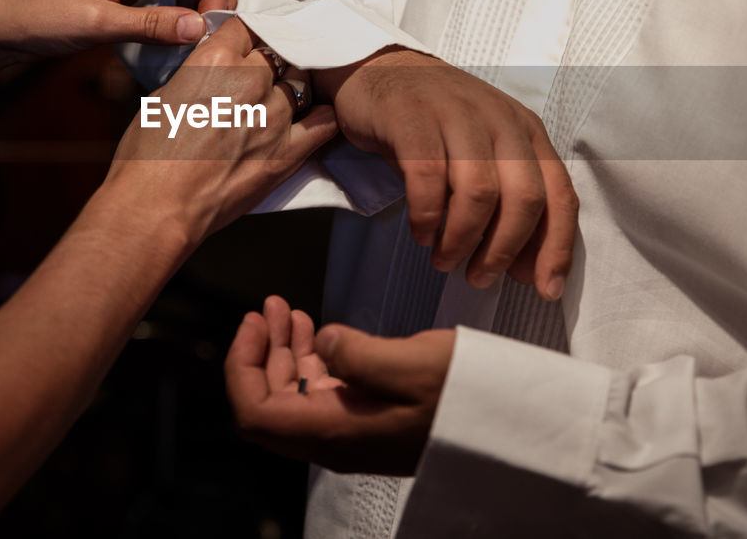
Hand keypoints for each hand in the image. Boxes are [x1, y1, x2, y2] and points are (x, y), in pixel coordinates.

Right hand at [100, 19, 337, 249]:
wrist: (157, 207)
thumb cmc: (147, 157)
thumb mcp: (163, 96)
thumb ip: (197, 74)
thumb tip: (212, 70)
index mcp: (215, 61)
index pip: (247, 27)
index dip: (245, 36)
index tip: (244, 46)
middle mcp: (249, 83)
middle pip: (278, 52)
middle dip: (269, 60)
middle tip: (258, 75)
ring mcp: (273, 118)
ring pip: (302, 82)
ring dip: (291, 86)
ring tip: (277, 98)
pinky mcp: (288, 152)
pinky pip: (325, 122)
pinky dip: (322, 115)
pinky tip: (312, 115)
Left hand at [225, 295, 453, 475]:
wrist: (504, 428)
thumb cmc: (463, 396)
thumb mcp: (414, 364)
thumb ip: (357, 354)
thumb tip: (321, 341)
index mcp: (334, 431)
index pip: (255, 412)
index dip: (242, 366)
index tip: (253, 322)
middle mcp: (334, 439)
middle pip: (269, 403)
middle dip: (261, 352)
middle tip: (271, 307)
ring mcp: (350, 433)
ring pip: (294, 397)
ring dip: (285, 353)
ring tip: (289, 312)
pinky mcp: (367, 422)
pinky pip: (322, 395)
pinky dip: (312, 361)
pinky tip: (320, 333)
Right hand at [316, 48, 576, 297]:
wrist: (379, 70)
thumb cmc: (434, 123)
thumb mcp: (484, 153)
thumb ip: (508, 201)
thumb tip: (527, 269)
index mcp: (526, 131)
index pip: (560, 194)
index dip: (555, 248)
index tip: (544, 289)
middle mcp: (500, 119)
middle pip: (524, 197)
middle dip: (504, 249)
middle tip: (479, 276)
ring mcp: (457, 113)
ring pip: (478, 191)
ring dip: (461, 238)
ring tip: (443, 258)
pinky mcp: (413, 116)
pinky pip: (427, 177)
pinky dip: (426, 215)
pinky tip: (420, 232)